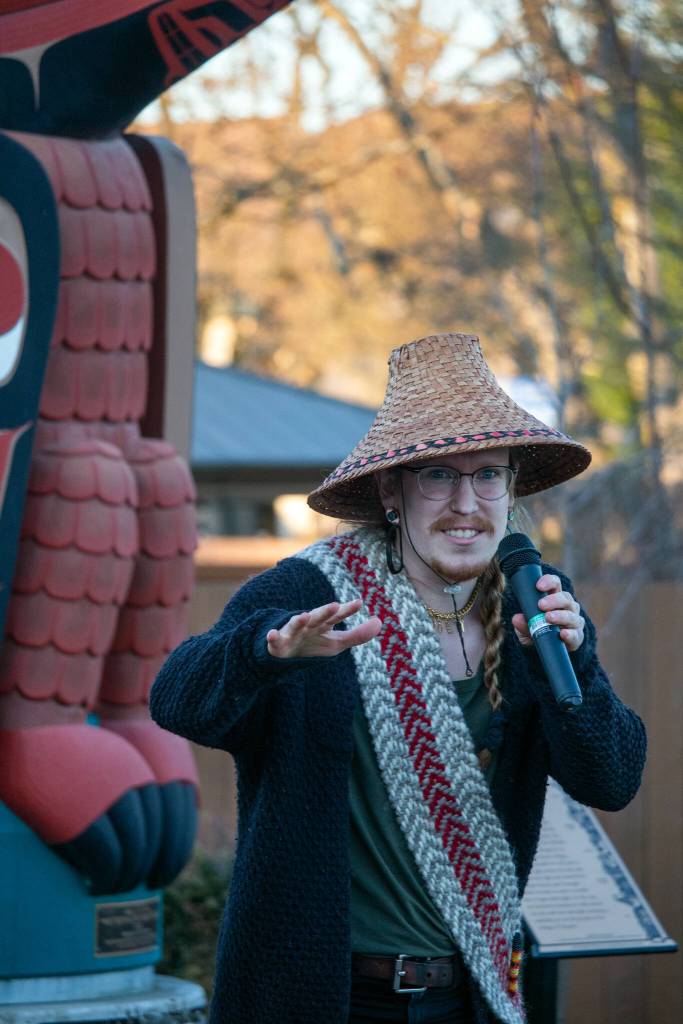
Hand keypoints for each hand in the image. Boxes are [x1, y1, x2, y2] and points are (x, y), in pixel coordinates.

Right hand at [266, 599, 380, 658]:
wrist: (285, 654)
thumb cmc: (313, 645)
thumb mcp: (337, 643)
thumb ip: (358, 634)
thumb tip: (379, 622)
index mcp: (323, 624)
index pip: (336, 615)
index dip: (347, 610)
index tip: (359, 603)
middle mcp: (308, 625)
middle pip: (318, 617)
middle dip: (325, 612)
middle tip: (334, 606)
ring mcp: (292, 633)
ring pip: (295, 625)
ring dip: (300, 620)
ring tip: (305, 616)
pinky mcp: (277, 643)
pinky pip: (274, 640)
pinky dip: (272, 637)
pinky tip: (272, 634)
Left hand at [512, 574, 584, 652]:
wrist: (550, 650)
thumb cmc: (538, 632)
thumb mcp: (527, 628)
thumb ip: (522, 623)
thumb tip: (516, 618)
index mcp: (555, 598)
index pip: (555, 584)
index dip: (548, 582)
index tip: (538, 586)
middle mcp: (568, 607)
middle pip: (565, 598)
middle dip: (553, 600)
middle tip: (541, 605)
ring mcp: (574, 621)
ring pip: (571, 615)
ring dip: (560, 616)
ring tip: (548, 618)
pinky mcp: (577, 637)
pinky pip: (576, 634)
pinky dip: (569, 634)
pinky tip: (563, 634)